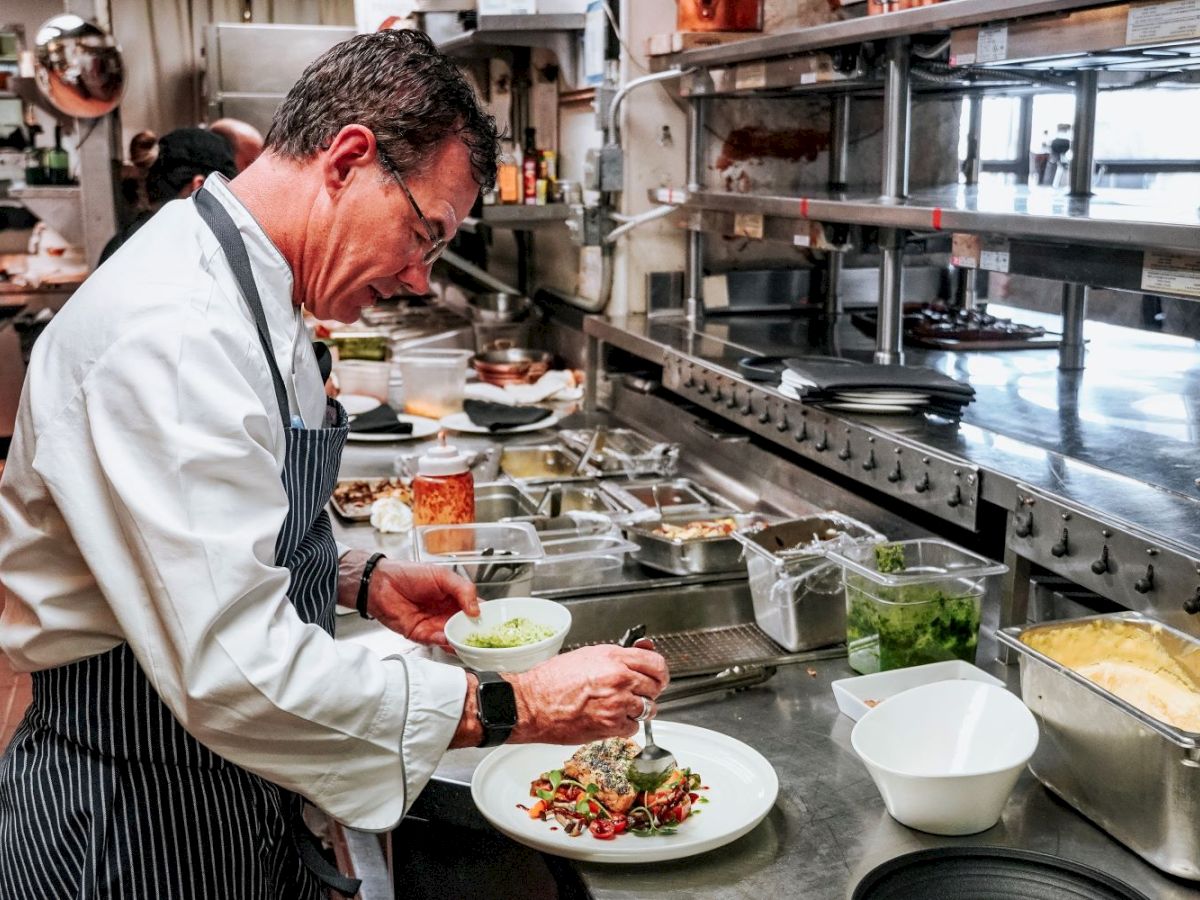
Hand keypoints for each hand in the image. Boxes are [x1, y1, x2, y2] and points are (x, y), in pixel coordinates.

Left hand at [367, 562, 477, 646]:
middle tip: (485, 637)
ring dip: (461, 641)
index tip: (496, 622)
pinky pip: (435, 641)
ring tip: (468, 641)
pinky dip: (443, 641)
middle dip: (476, 634)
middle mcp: (446, 614)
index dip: (486, 617)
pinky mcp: (421, 635)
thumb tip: (476, 609)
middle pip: (467, 628)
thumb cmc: (409, 574)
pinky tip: (447, 637)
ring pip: (453, 639)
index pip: (475, 610)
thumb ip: (463, 589)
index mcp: (455, 598)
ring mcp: (434, 625)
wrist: (382, 582)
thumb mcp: (443, 575)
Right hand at [508, 644, 668, 745]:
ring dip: (638, 709)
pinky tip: (611, 719)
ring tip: (621, 707)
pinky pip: (634, 728)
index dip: (659, 671)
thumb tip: (640, 654)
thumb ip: (616, 657)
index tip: (657, 676)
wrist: (532, 704)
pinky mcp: (611, 726)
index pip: (656, 663)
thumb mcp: (586, 656)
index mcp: (613, 658)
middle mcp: (619, 679)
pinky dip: (626, 726)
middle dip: (649, 690)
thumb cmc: (551, 680)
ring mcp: (617, 704)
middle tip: (638, 693)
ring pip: (648, 708)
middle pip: (656, 687)